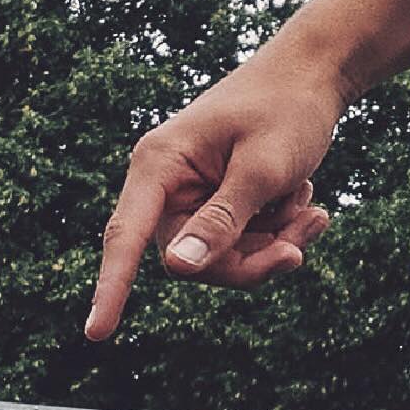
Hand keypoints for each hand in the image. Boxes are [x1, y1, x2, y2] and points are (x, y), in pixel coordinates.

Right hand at [87, 27, 353, 340]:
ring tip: (312, 210)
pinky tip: (305, 202)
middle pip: (192, 261)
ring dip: (273, 244)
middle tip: (300, 247)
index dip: (111, 287)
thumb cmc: (286, 109)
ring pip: (223, 259)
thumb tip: (177, 268)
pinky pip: (241, 245)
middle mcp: (166, 183)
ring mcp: (192, 195)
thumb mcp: (262, 168)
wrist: (314, 75)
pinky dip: (278, 232)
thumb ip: (222, 221)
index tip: (96, 334)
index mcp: (159, 164)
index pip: (127, 237)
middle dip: (251, 260)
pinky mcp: (218, 203)